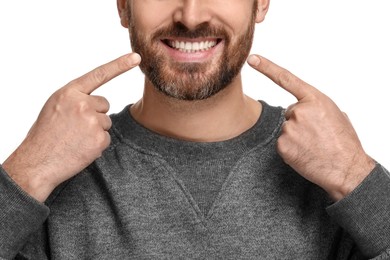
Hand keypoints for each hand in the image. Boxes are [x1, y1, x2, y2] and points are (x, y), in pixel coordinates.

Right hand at [2, 53, 140, 201]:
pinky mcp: (99, 139)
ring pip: (106, 122)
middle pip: (104, 105)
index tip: (136, 57)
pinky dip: (96, 145)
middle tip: (75, 128)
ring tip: (75, 138)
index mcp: (69, 92)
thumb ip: (75, 98)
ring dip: (95, 130)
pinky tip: (80, 148)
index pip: (99, 75)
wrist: (38, 161)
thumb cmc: (45, 134)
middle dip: (94, 115)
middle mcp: (82, 104)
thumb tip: (97, 102)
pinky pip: (106, 138)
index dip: (119, 65)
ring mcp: (92, 121)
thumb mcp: (55, 106)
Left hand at [247, 55, 374, 200]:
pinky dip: (291, 148)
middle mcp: (299, 111)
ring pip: (286, 129)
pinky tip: (305, 153)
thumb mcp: (336, 115)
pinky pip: (282, 143)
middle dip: (300, 122)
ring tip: (313, 145)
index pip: (286, 79)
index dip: (267, 67)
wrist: (346, 169)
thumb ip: (317, 107)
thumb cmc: (344, 142)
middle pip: (290, 112)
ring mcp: (289, 128)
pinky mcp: (282, 145)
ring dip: (296, 136)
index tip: (253, 59)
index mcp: (315, 99)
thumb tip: (307, 109)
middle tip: (316, 135)